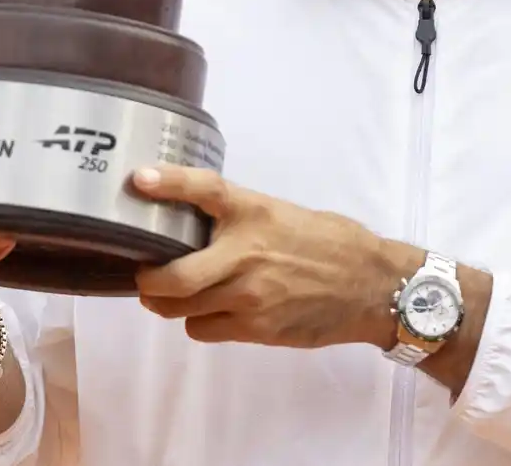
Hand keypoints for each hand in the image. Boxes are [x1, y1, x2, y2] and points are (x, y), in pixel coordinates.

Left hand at [131, 165, 409, 348]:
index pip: (204, 190)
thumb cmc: (332, 243)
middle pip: (171, 277)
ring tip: (177, 295)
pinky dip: (201, 322)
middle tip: (144, 275)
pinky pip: (202, 329)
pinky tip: (216, 312)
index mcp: (255, 211)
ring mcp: (249, 295)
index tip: (138, 180)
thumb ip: (242, 220)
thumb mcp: (284, 214)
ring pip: (179, 308)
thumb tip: (197, 226)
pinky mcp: (256, 329)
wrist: (372, 286)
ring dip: (170, 303)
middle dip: (146, 281)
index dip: (168, 183)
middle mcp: (246, 253)